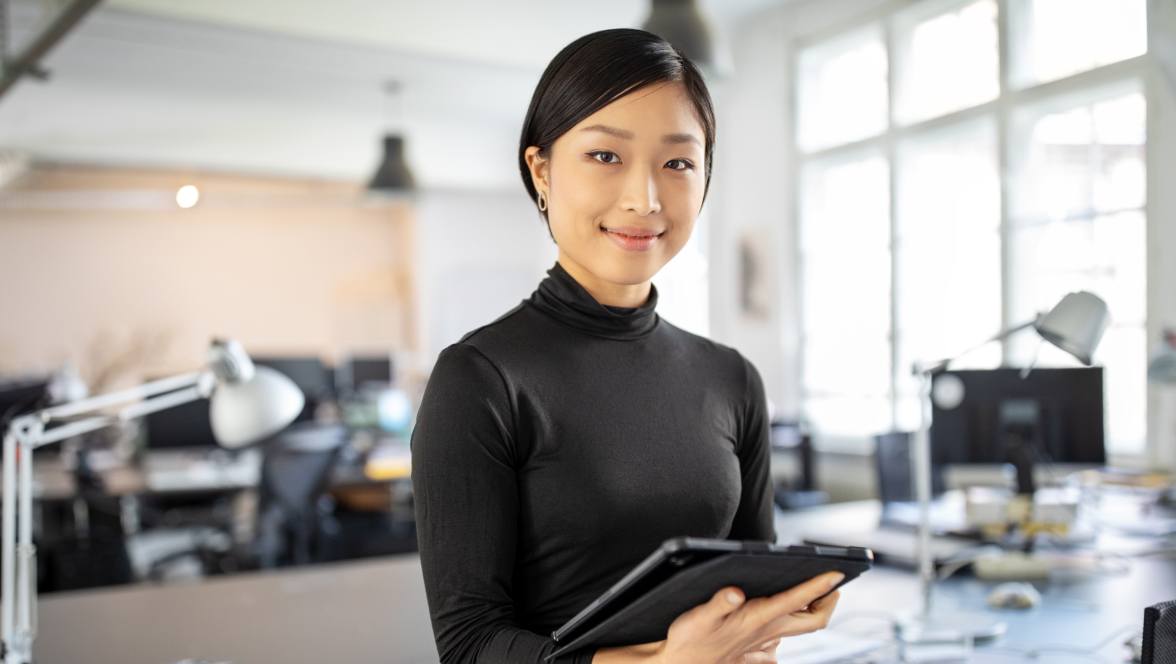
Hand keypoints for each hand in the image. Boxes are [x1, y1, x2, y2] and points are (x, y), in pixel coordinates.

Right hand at [653, 571, 843, 663]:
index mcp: (758, 619)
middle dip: (828, 601)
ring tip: (814, 589)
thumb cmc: (690, 640)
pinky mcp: (758, 646)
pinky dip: (790, 620)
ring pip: (801, 626)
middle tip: (833, 582)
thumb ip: (719, 603)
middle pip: (814, 620)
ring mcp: (766, 641)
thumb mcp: (699, 617)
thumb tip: (735, 591)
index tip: (836, 572)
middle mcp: (768, 632)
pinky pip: (784, 634)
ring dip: (812, 609)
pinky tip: (780, 610)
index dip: (819, 586)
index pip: (798, 601)